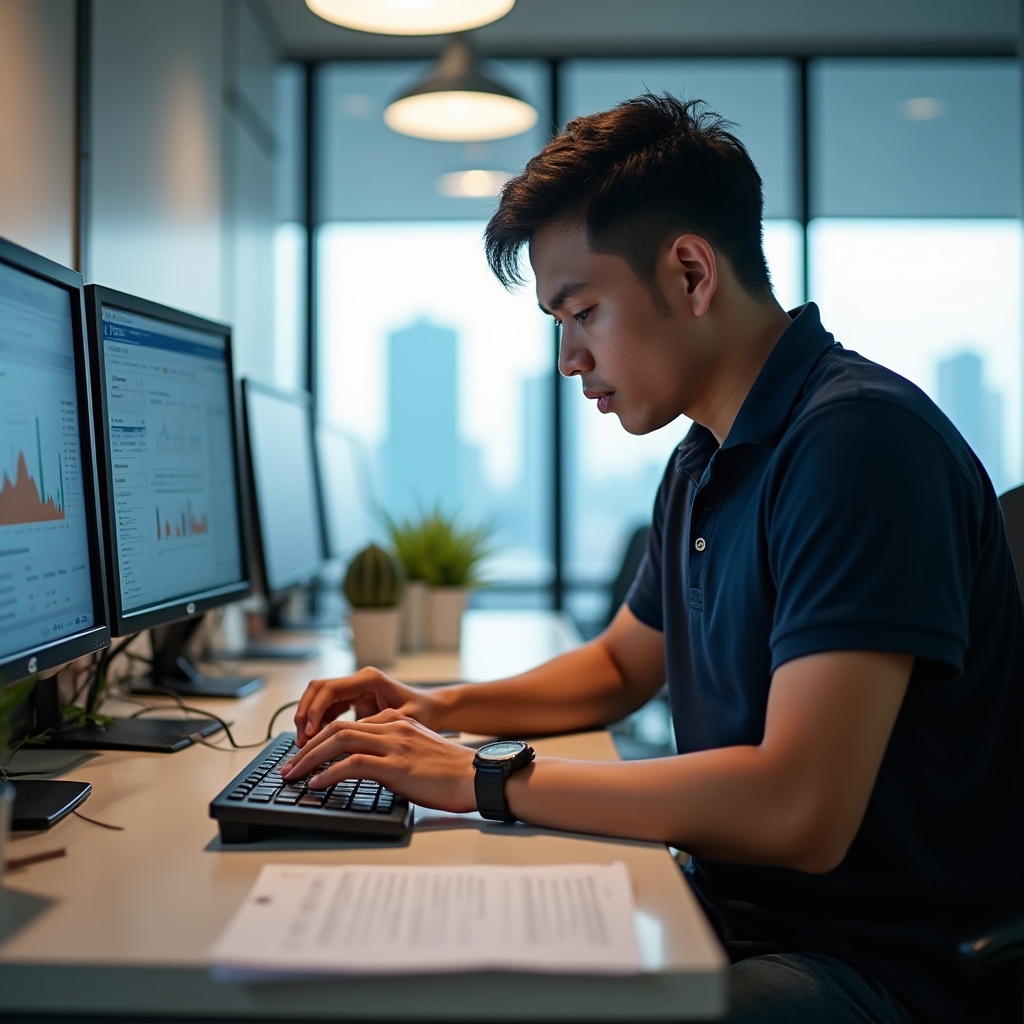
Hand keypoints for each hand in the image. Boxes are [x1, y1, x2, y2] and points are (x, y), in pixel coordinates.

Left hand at [281, 709, 476, 812]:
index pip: (349, 724)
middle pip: (337, 728)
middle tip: (288, 767)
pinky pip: (352, 764)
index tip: (306, 756)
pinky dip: (329, 773)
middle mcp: (392, 727)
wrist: (479, 777)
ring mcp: (393, 744)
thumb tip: (371, 769)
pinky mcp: (395, 764)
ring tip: (293, 776)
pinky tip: (316, 785)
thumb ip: (396, 752)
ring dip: (310, 759)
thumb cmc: (454, 773)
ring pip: (338, 741)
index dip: (322, 739)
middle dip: (307, 748)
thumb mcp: (420, 753)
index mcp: (397, 723)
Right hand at [293, 667, 442, 745]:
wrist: (437, 710)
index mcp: (369, 680)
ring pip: (319, 699)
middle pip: (317, 690)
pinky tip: (317, 744)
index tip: (308, 734)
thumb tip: (346, 740)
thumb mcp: (403, 720)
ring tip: (304, 746)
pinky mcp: (354, 701)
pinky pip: (327, 709)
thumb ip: (376, 725)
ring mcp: (355, 690)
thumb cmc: (425, 713)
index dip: (314, 711)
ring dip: (308, 721)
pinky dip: (318, 725)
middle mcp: (359, 681)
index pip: (329, 689)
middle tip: (300, 742)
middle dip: (304, 714)